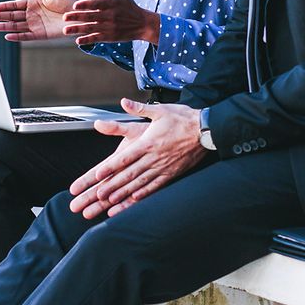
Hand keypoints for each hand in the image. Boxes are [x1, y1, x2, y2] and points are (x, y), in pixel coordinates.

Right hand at [0, 0, 78, 40]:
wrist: (80, 16)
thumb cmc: (69, 2)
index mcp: (33, 2)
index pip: (15, 5)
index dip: (4, 6)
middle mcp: (32, 14)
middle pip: (12, 16)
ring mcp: (35, 25)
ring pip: (15, 26)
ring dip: (4, 26)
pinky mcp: (40, 34)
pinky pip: (26, 36)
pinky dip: (17, 36)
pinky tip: (7, 35)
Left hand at [62, 0, 160, 45]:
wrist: (142, 24)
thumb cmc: (129, 6)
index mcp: (111, 3)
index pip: (96, 4)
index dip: (85, 4)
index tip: (74, 5)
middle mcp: (110, 16)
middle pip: (91, 16)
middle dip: (77, 17)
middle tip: (64, 17)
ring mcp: (110, 27)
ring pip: (91, 28)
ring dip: (78, 29)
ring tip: (66, 30)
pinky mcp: (110, 37)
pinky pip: (97, 38)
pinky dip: (87, 40)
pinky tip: (78, 40)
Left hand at [69, 99, 205, 217]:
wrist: (207, 130)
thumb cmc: (183, 119)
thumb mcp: (160, 110)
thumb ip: (139, 108)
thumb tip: (124, 102)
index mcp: (148, 142)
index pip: (125, 157)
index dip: (110, 167)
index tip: (98, 175)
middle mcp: (154, 157)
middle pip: (129, 174)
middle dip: (113, 185)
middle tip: (99, 194)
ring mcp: (163, 167)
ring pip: (140, 183)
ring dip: (125, 193)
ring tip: (111, 201)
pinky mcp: (172, 173)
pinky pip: (156, 186)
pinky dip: (144, 194)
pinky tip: (134, 200)